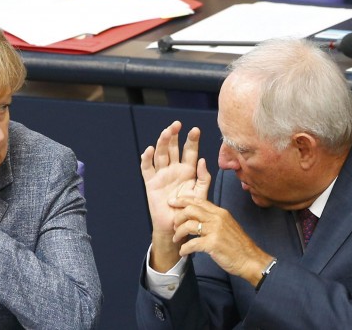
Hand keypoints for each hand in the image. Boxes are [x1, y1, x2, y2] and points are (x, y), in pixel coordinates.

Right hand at [140, 121, 210, 271]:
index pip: (189, 151)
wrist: (176, 227)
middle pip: (173, 148)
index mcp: (188, 171)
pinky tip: (150, 150)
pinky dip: (147, 159)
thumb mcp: (201, 194)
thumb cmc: (190, 212)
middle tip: (177, 125)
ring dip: (162, 142)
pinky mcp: (151, 183)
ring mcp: (162, 175)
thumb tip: (202, 160)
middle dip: (174, 136)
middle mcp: (174, 169)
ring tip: (166, 132)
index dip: (192, 140)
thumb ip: (204, 178)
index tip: (195, 130)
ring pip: (160, 154)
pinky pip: (147, 168)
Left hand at [170, 197, 272, 285]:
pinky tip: (183, 252)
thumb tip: (197, 217)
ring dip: (178, 233)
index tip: (172, 202)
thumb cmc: (238, 245)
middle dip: (178, 217)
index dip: (182, 200)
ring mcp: (215, 231)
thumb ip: (214, 219)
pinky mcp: (212, 244)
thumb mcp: (227, 225)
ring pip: (188, 226)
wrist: (250, 260)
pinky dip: (184, 249)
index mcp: (220, 212)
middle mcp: (217, 218)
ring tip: (176, 240)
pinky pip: (191, 244)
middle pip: (190, 210)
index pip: (198, 201)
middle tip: (174, 226)